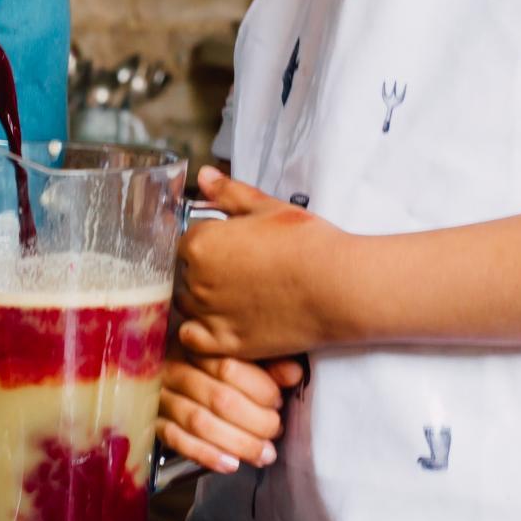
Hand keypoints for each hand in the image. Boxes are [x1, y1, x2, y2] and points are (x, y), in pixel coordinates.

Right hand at [159, 351, 297, 473]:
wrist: (170, 375)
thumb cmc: (214, 366)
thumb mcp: (241, 356)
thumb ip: (268, 364)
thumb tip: (294, 374)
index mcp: (197, 346)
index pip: (228, 367)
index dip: (260, 388)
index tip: (278, 401)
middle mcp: (174, 369)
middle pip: (218, 398)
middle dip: (255, 421)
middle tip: (276, 430)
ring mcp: (161, 397)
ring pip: (200, 422)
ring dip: (237, 443)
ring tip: (263, 454)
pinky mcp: (155, 423)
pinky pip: (178, 441)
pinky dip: (207, 455)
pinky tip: (231, 465)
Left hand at [175, 166, 345, 360]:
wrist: (337, 286)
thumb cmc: (306, 243)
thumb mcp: (267, 207)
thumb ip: (229, 193)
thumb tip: (204, 176)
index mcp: (201, 243)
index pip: (185, 243)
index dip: (207, 245)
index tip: (228, 251)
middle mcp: (197, 280)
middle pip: (184, 275)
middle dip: (204, 273)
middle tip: (238, 273)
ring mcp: (209, 314)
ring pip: (187, 306)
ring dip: (202, 302)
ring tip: (237, 297)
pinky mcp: (226, 343)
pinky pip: (193, 340)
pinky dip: (201, 333)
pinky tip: (224, 323)